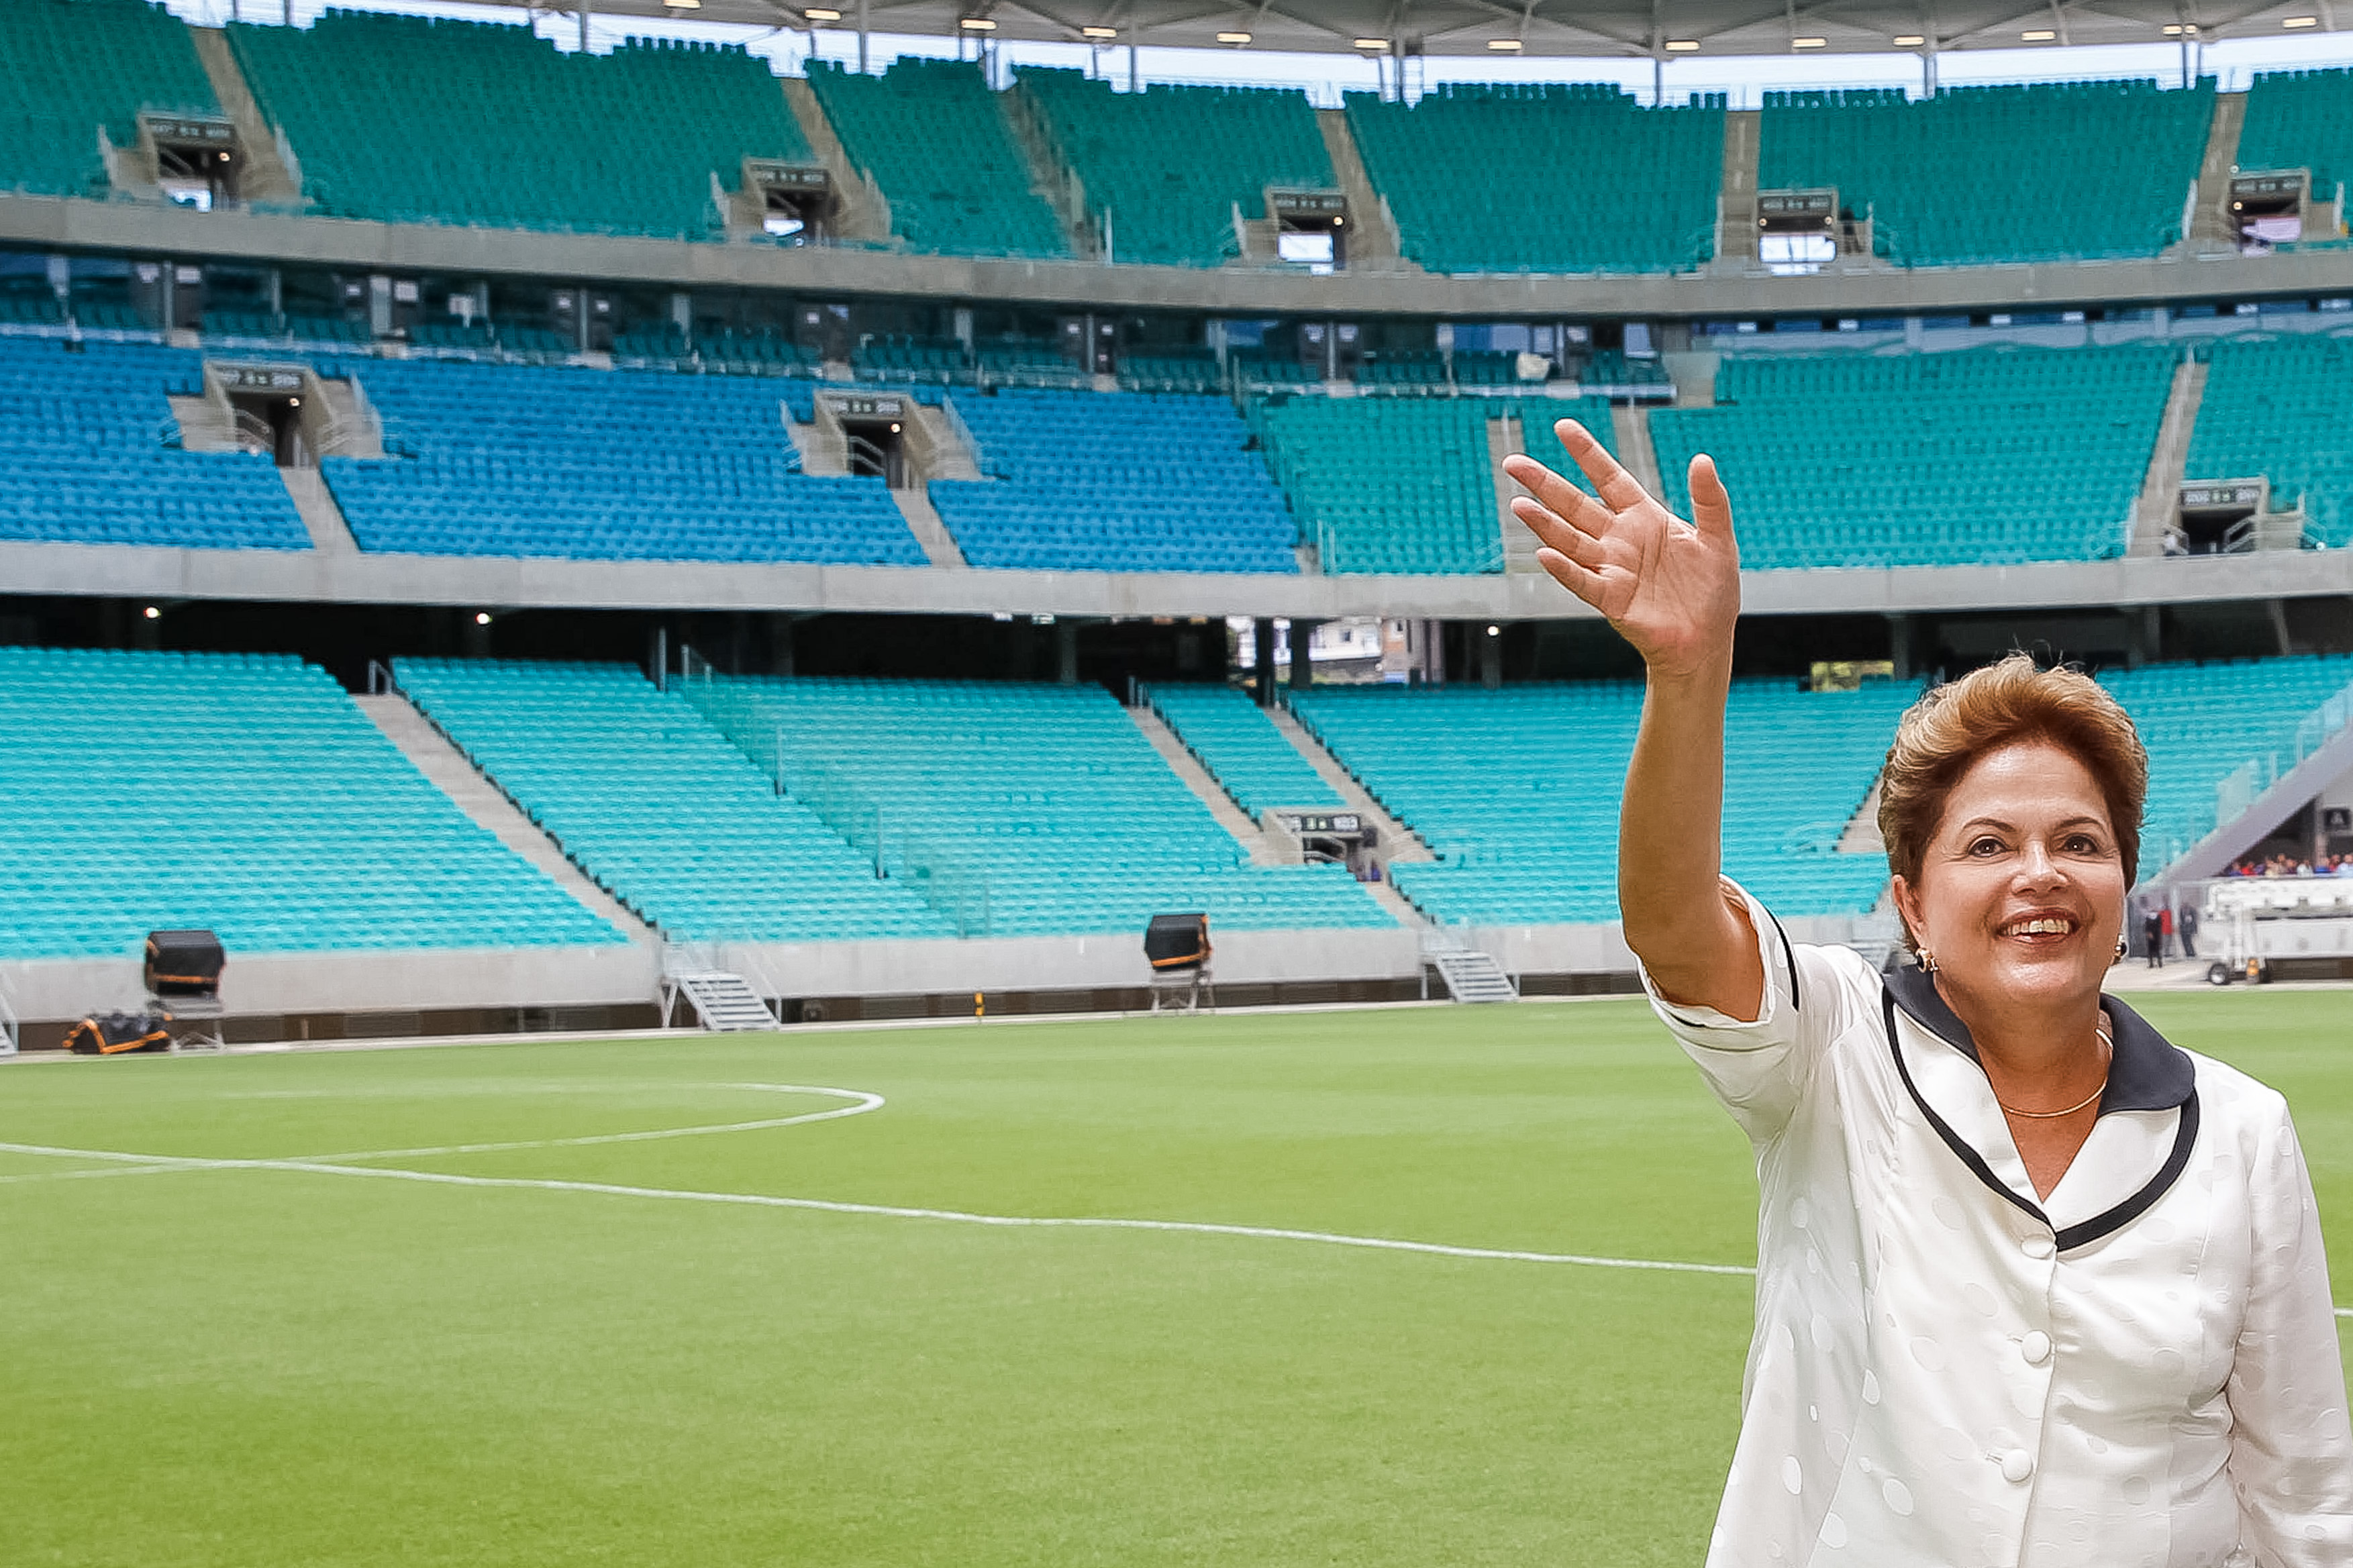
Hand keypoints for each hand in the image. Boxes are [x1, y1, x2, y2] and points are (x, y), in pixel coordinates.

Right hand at [1503, 420, 1739, 680]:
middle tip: (1513, 462)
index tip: (1563, 427)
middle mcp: (1620, 539)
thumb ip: (1709, 500)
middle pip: (1576, 505)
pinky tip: (1543, 553)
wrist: (1706, 639)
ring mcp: (1612, 568)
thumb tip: (1702, 459)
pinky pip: (1582, 580)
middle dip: (1545, 483)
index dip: (1587, 454)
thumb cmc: (1713, 589)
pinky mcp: (1611, 599)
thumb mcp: (1718, 538)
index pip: (1609, 478)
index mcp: (1644, 518)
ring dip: (1544, 523)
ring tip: (1518, 504)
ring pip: (1570, 540)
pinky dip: (1563, 568)